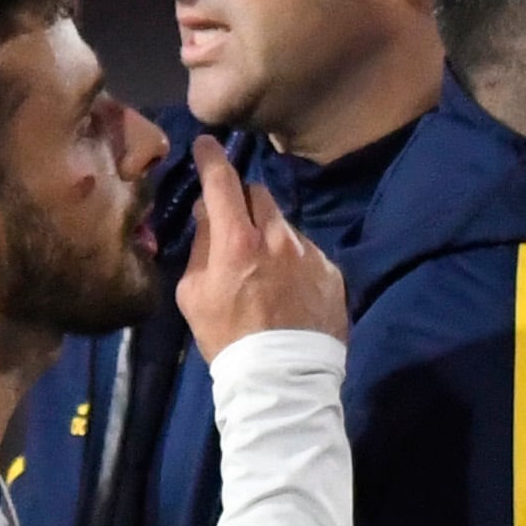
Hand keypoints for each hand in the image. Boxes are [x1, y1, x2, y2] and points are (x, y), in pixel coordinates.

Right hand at [174, 139, 347, 356]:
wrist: (281, 381)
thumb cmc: (227, 339)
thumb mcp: (194, 294)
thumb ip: (200, 245)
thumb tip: (208, 214)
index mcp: (238, 240)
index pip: (222, 180)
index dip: (211, 158)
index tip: (206, 144)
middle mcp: (278, 236)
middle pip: (258, 194)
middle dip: (243, 201)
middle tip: (234, 223)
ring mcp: (310, 253)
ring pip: (285, 224)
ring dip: (271, 234)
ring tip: (265, 270)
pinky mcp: (332, 273)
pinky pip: (308, 253)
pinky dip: (294, 261)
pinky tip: (288, 291)